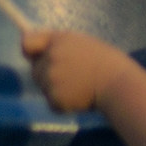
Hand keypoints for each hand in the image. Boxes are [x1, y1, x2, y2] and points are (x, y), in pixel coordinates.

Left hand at [20, 28, 136, 113]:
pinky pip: (52, 103)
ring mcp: (51, 78)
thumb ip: (59, 45)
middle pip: (35, 70)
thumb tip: (36, 49)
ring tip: (79, 88)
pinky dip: (62, 104)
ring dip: (56, 90)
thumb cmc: (107, 62)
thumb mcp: (82, 43)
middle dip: (47, 74)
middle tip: (70, 78)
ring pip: (44, 88)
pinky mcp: (55, 98)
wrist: (118, 84)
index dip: (32, 52)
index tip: (36, 57)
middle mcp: (51, 57)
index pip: (27, 44)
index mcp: (58, 41)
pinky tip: (80, 99)